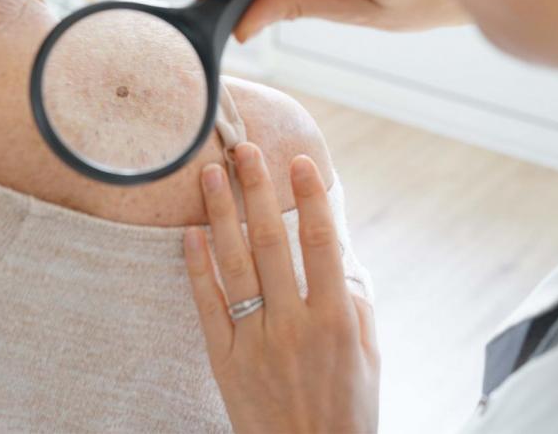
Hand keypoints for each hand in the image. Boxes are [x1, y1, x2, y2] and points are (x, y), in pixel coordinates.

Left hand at [183, 142, 379, 433]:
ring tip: (209, 174)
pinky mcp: (225, 359)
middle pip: (270, 242)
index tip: (299, 161)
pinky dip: (196, 267)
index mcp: (334, 319)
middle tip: (244, 149)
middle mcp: (293, 324)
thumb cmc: (346, 410)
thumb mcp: (368, 354)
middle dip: (257, 189)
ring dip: (220, 214)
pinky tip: (189, 233)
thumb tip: (338, 252)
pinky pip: (207, 305)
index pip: (320, 243)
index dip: (310, 197)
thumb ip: (354, 301)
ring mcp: (255, 340)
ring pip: (234, 264)